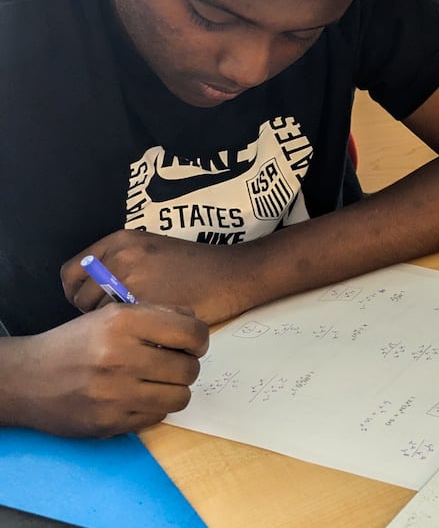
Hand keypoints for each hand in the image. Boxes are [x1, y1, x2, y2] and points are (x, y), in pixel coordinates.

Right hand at [2, 304, 207, 436]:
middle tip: (171, 364)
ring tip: (156, 382)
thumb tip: (196, 324)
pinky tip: (136, 396)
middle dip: (186, 366)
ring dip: (174, 390)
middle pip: (190, 368)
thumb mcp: (111, 316)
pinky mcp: (109, 422)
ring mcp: (114, 393)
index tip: (192, 345)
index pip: (192, 333)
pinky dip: (153, 407)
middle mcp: (120, 356)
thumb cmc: (76, 344)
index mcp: (123, 323)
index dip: (199, 340)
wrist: (26, 380)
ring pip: (180, 397)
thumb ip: (157, 315)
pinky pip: (158, 416)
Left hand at [63, 230, 258, 324]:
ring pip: (98, 315)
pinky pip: (120, 327)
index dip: (78, 291)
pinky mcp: (145, 304)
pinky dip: (129, 332)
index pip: (72, 273)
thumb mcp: (152, 248)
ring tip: (136, 324)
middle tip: (120, 318)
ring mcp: (132, 281)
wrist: (233, 274)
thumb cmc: (196, 265)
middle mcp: (120, 257)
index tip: (92, 302)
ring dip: (112, 324)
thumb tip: (92, 287)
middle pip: (80, 296)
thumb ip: (119, 261)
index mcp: (120, 241)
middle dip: (94, 311)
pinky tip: (147, 329)